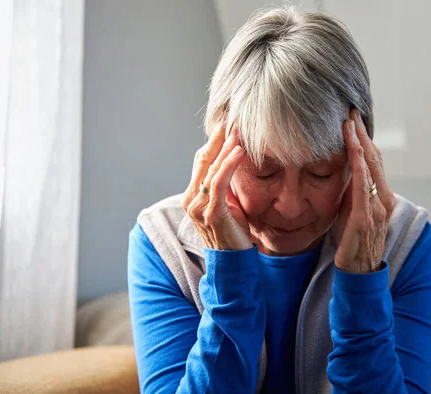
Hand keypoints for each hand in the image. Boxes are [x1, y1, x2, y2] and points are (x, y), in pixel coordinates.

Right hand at [181, 121, 252, 250]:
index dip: (213, 142)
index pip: (201, 161)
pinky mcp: (211, 213)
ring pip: (210, 169)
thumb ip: (224, 186)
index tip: (226, 124)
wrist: (233, 263)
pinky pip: (218, 183)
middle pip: (203, 160)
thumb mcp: (228, 204)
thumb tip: (233, 162)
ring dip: (225, 148)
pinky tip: (239, 151)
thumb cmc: (233, 233)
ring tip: (238, 131)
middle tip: (231, 119)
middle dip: (217, 138)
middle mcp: (190, 200)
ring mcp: (198, 207)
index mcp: (192, 196)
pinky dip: (228, 165)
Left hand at [335, 109, 396, 273]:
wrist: (358, 274)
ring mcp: (377, 208)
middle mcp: (384, 199)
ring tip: (349, 122)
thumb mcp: (353, 211)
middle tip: (351, 111)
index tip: (353, 119)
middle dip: (362, 133)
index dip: (364, 138)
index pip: (374, 160)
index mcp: (382, 196)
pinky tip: (352, 148)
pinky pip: (362, 185)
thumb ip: (354, 191)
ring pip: (370, 167)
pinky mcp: (365, 217)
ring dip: (359, 142)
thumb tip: (344, 169)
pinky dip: (358, 163)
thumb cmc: (353, 242)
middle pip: (374, 158)